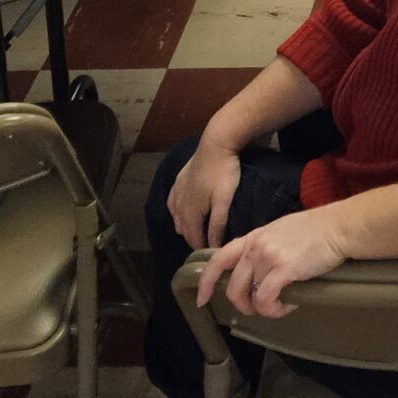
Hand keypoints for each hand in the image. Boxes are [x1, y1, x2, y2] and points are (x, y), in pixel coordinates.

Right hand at [167, 136, 244, 250]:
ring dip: (186, 226)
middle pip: (184, 230)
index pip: (193, 239)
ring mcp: (177, 192)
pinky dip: (178, 212)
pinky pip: (173, 204)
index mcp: (190, 212)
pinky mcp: (178, 181)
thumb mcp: (224, 200)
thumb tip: (213, 246)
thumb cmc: (223, 172)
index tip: (212, 255)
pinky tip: (185, 211)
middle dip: (194, 239)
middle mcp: (179, 204)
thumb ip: (217, 224)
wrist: (216, 143)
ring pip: (177, 218)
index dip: (202, 248)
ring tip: (200, 230)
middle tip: (208, 243)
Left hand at [196, 206, 352, 318]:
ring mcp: (267, 257)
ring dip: (266, 308)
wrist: (338, 228)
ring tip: (283, 303)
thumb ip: (265, 249)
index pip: (219, 258)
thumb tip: (260, 274)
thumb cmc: (316, 231)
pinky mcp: (282, 269)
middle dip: (243, 305)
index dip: (207, 281)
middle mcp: (255, 247)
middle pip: (232, 287)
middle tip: (260, 309)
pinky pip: (267, 301)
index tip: (201, 299)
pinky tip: (289, 304)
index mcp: (253, 237)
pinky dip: (276, 310)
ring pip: (251, 297)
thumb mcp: (281, 233)